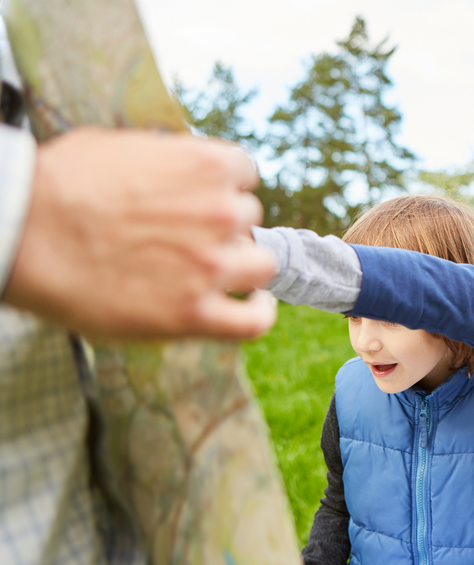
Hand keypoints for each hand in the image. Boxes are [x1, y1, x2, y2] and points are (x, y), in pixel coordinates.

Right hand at [4, 127, 276, 339]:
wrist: (22, 232)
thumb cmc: (58, 184)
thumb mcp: (122, 145)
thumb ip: (166, 158)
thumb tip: (178, 164)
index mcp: (208, 165)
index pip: (244, 175)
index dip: (224, 188)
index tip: (205, 200)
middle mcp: (221, 213)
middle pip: (249, 220)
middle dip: (224, 227)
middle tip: (188, 238)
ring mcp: (211, 265)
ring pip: (261, 265)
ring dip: (243, 266)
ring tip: (219, 273)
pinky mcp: (193, 313)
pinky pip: (253, 321)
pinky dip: (260, 314)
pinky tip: (252, 307)